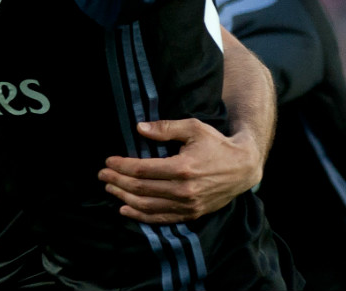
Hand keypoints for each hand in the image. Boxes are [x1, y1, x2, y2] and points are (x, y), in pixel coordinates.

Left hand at [99, 119, 261, 224]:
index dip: (122, 166)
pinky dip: (140, 216)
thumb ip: (166, 128)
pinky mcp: (191, 214)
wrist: (243, 168)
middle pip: (141, 188)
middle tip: (102, 175)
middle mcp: (184, 190)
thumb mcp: (193, 128)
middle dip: (118, 181)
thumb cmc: (216, 144)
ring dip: (124, 197)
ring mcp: (188, 205)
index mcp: (183, 167)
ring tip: (110, 189)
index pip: (143, 169)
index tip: (108, 161)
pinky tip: (126, 209)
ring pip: (147, 205)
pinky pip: (161, 218)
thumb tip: (139, 128)